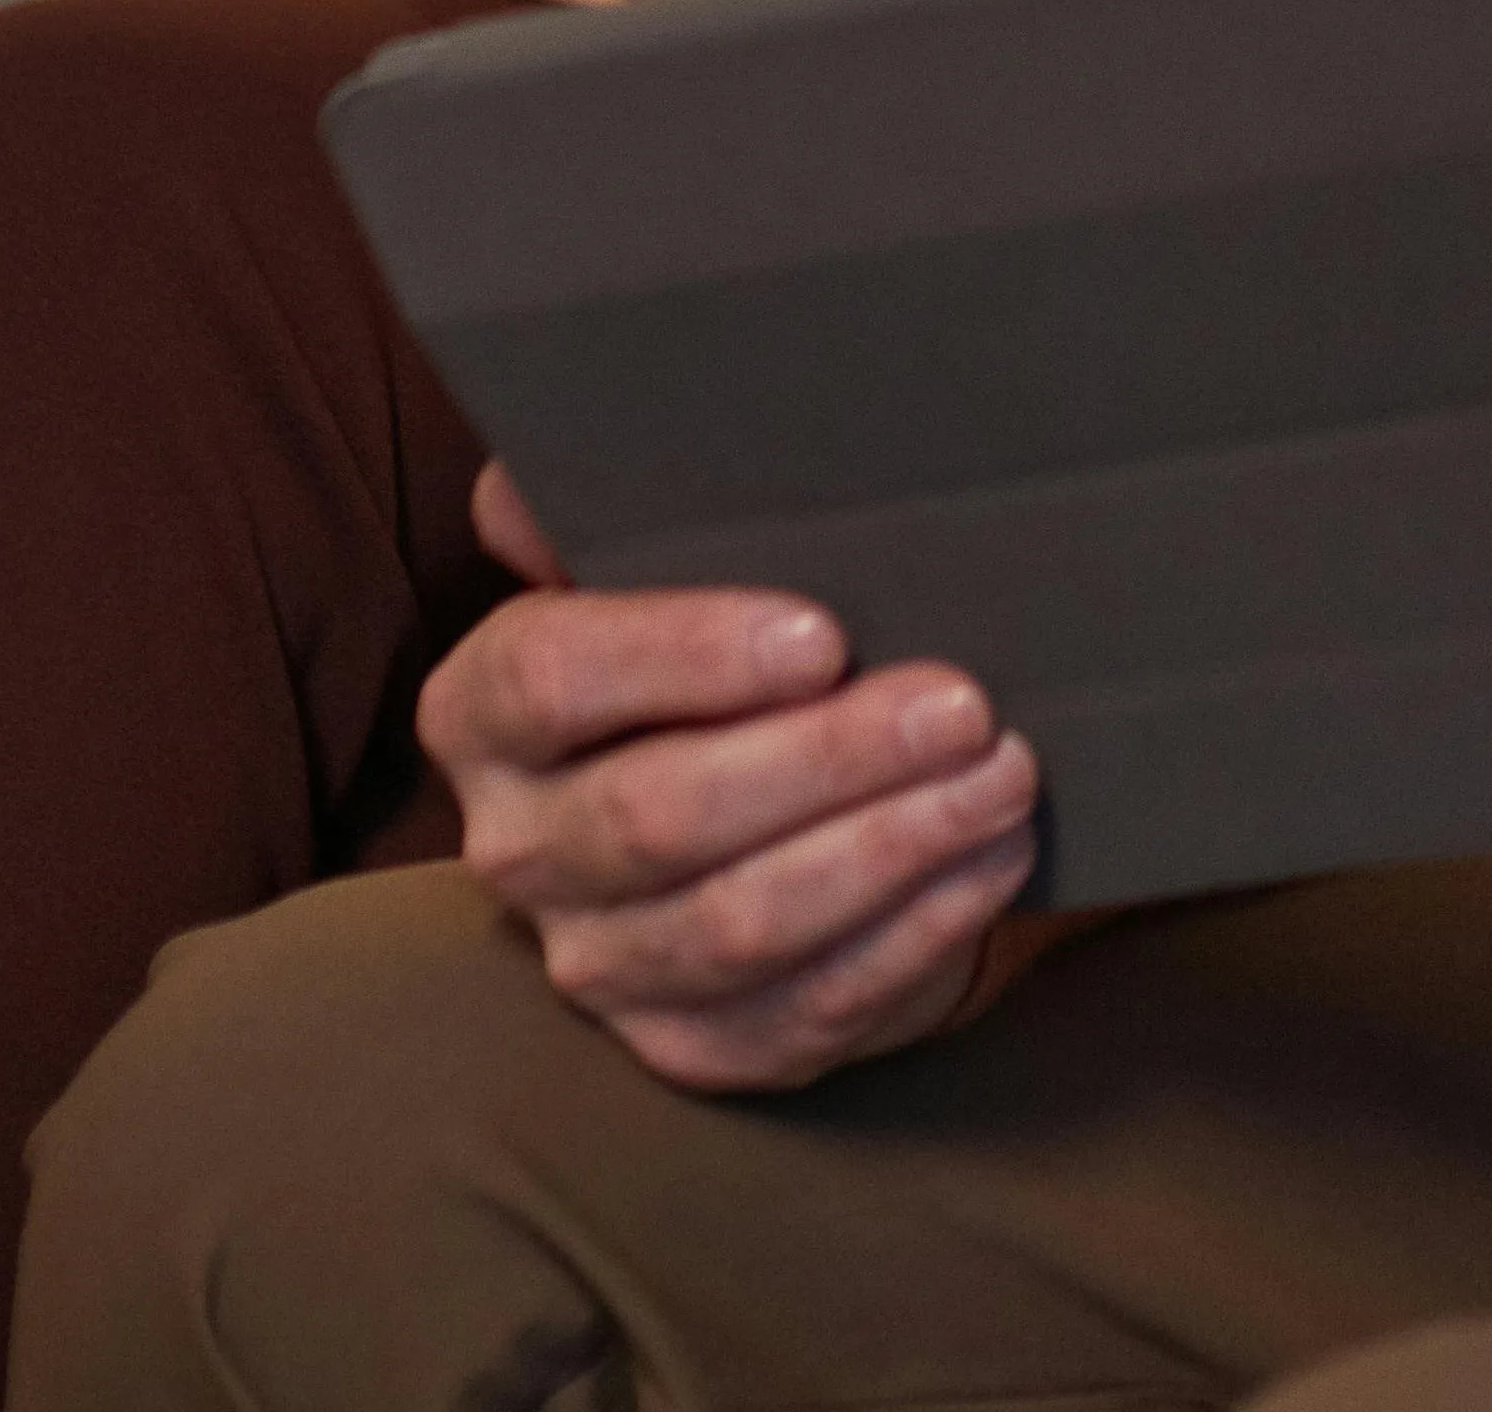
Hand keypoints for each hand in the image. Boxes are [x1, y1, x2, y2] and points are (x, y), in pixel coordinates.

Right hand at [420, 464, 1040, 1091]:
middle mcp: (522, 848)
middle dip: (827, 759)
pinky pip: (804, 1007)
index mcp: (488, 708)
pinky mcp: (697, 1047)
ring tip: (1002, 773)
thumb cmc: (725, 640)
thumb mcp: (673, 551)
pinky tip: (989, 860)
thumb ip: (630, 497)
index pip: (551, 677)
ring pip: (738, 924)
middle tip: (960, 703)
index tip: (822, 633)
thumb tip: (589, 444)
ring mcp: (604, 964)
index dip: (683, 657)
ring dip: (888, 846)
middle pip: (659, 814)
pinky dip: (911, 932)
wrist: (765, 794)